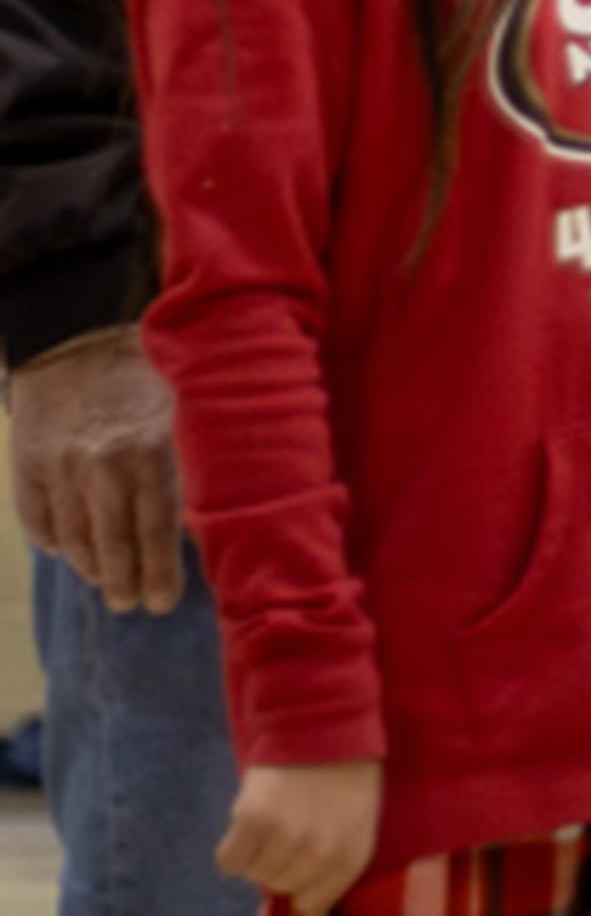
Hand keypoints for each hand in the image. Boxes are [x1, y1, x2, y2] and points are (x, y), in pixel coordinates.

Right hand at [7, 325, 187, 611]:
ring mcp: (60, 465)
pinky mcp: (27, 463)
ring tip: (108, 583)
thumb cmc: (151, 373)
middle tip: (134, 603)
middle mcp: (103, 463)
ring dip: (91, 568)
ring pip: (74, 538)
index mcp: (151, 449)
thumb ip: (197, 460)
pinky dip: (53, 541)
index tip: (164, 602)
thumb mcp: (187, 408)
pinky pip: (38, 519)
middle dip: (125, 582)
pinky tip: (68, 552)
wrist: (80, 335)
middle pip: (113, 544)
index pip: (157, 529)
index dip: (160, 572)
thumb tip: (213, 519)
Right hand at [214, 759, 379, 909]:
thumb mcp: (357, 823)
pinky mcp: (253, 821)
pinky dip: (234, 849)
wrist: (325, 723)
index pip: (314, 904)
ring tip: (273, 820)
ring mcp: (286, 839)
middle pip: (282, 886)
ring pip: (255, 874)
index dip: (302, 888)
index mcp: (352, 857)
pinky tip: (249, 824)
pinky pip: (230, 861)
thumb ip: (333, 864)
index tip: (298, 867)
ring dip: (258, 854)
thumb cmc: (347, 774)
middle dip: (282, 864)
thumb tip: (301, 910)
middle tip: (290, 828)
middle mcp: (320, 855)